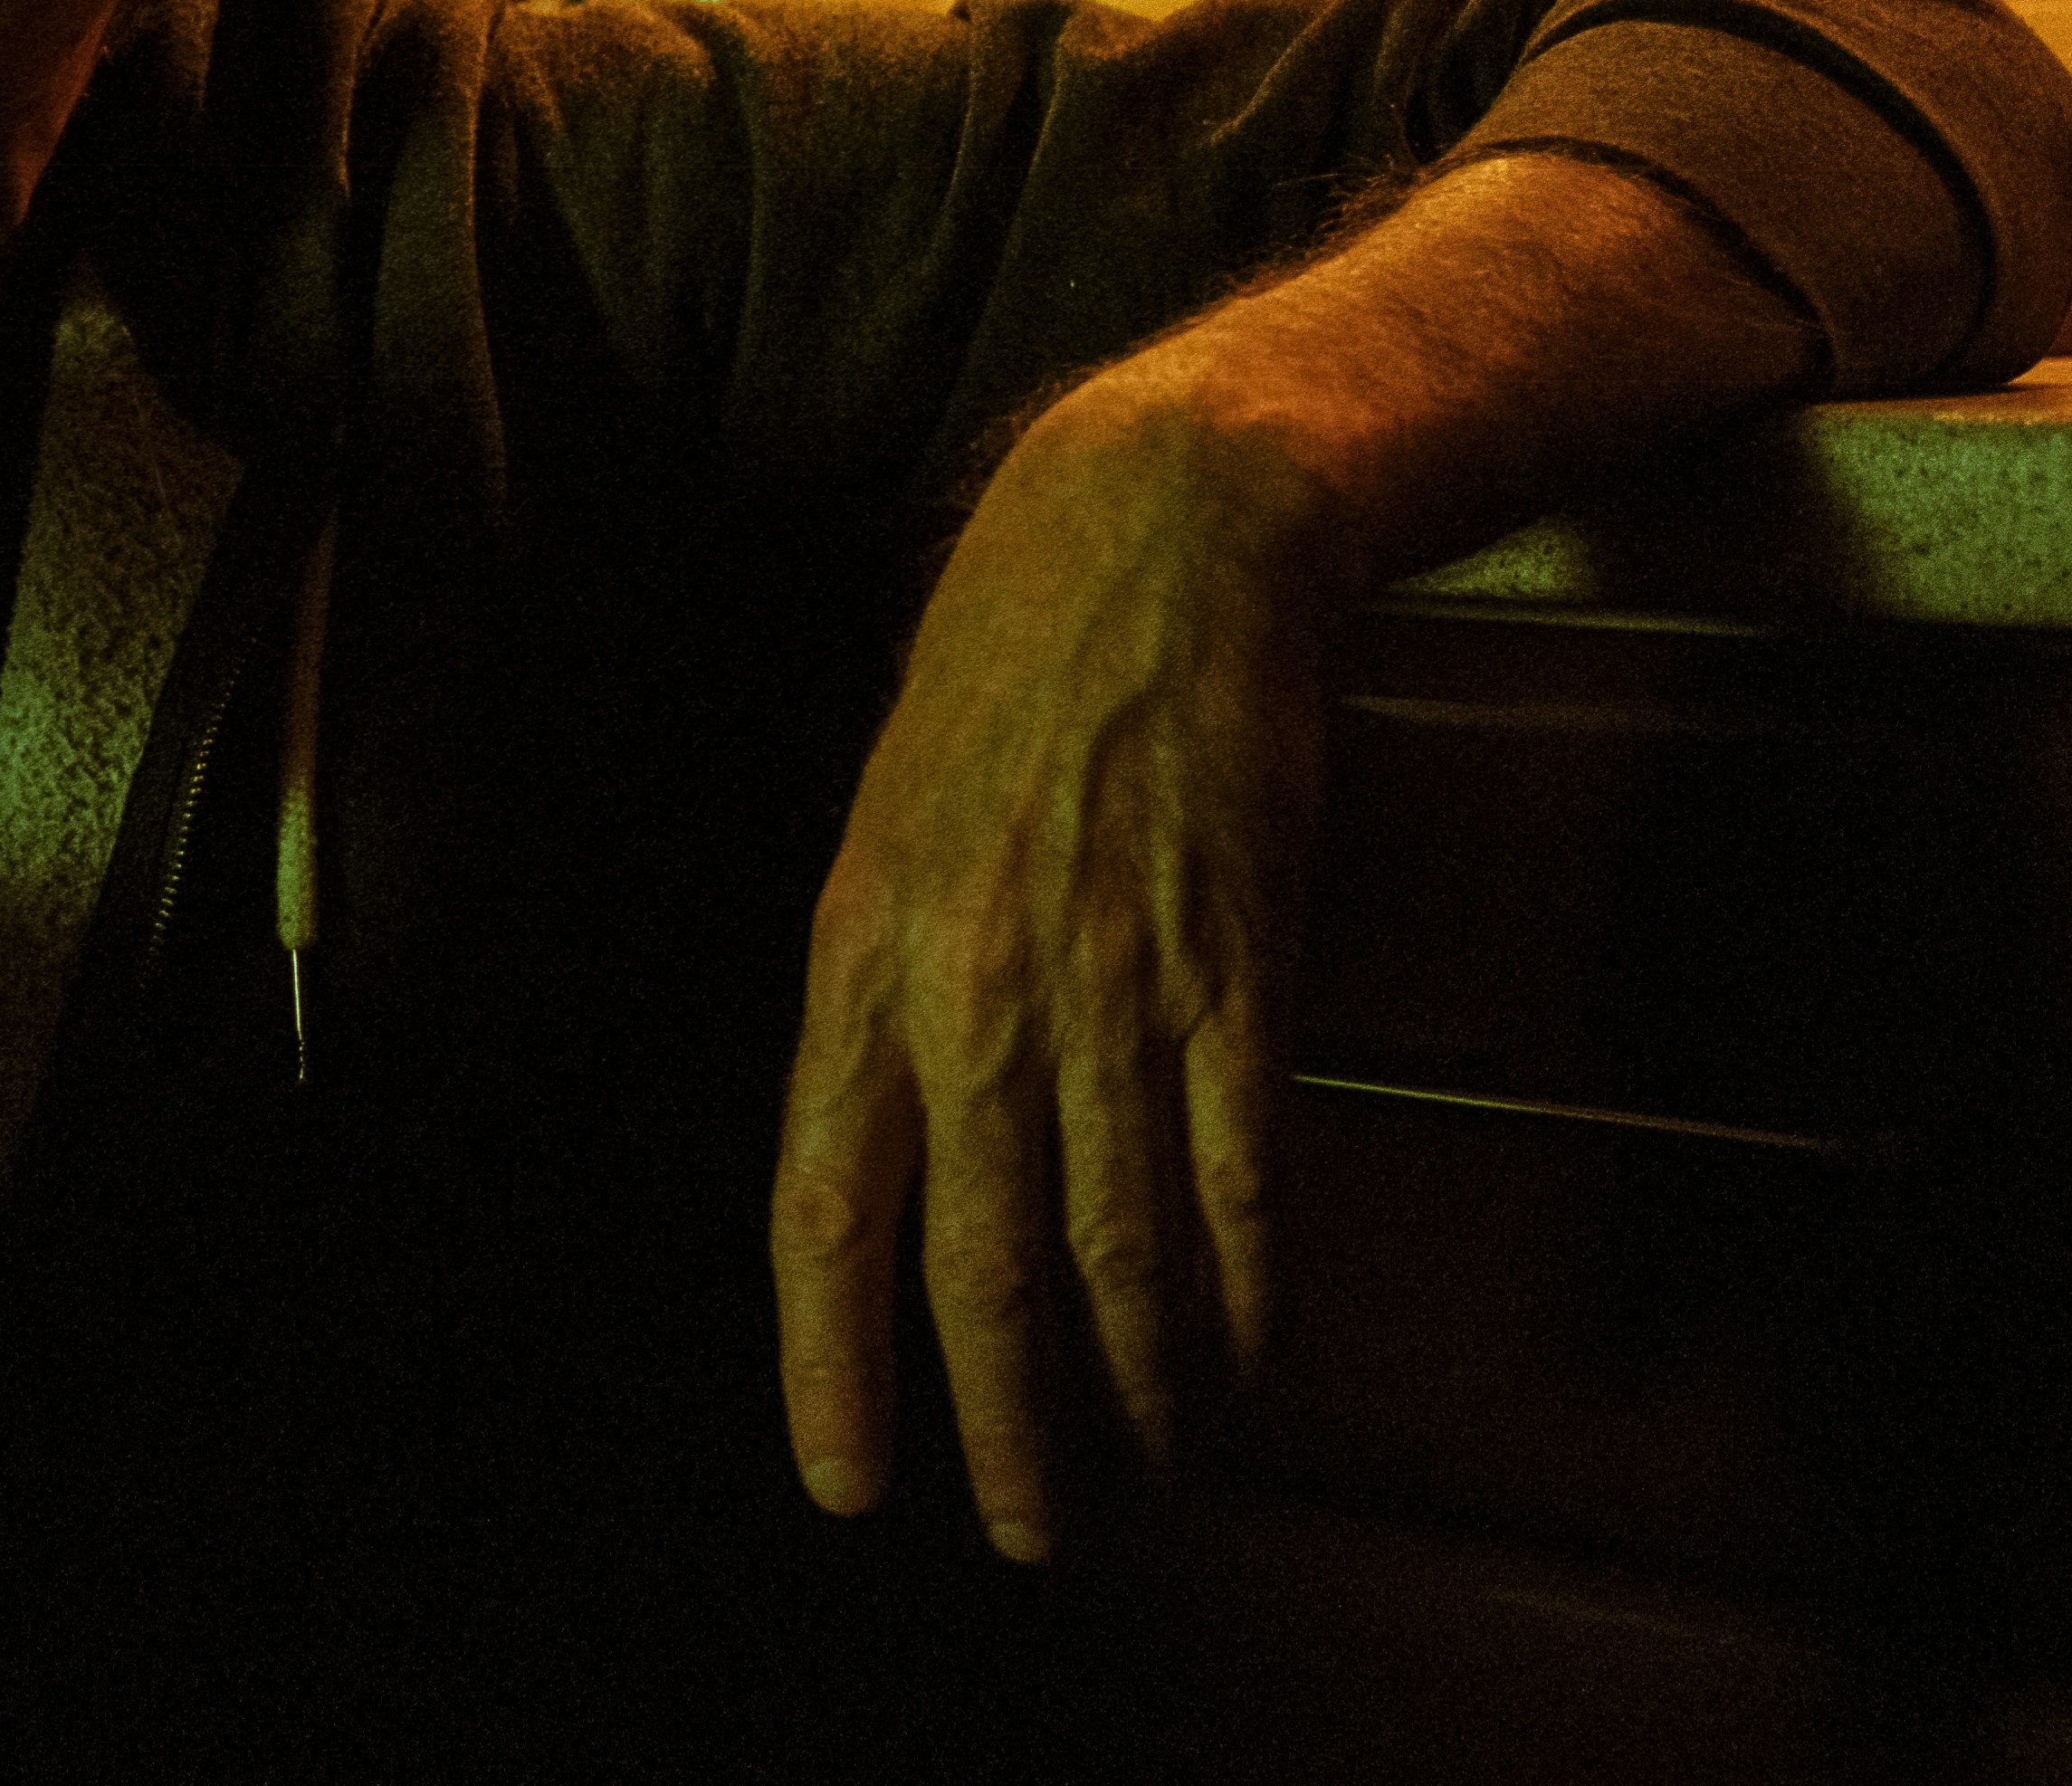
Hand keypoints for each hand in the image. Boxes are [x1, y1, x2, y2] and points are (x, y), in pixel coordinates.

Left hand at [766, 375, 1332, 1561]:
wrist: (1157, 538)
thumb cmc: (1007, 674)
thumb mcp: (888, 822)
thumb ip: (885, 987)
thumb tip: (891, 1149)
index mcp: (859, 954)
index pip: (825, 1209)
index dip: (832, 1363)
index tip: (848, 1484)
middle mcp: (973, 989)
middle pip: (975, 1265)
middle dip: (1001, 1425)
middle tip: (1029, 1533)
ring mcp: (1110, 983)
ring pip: (1115, 1244)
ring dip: (1135, 1385)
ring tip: (1145, 1469)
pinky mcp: (1235, 964)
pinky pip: (1239, 1170)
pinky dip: (1244, 1285)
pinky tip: (1246, 1356)